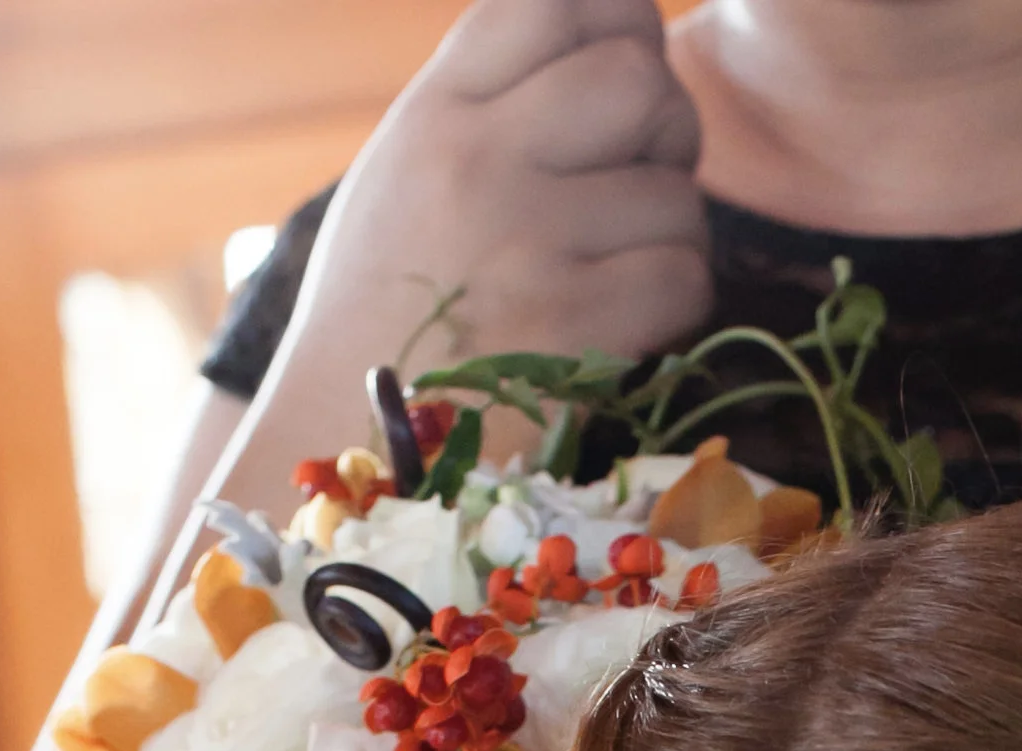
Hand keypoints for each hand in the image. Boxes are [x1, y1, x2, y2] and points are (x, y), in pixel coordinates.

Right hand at [272, 0, 709, 438]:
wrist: (337, 437)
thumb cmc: (386, 309)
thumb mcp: (408, 169)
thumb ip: (491, 101)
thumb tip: (602, 47)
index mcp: (436, 108)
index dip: (614, 23)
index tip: (617, 82)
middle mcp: (481, 157)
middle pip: (638, 77)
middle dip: (665, 130)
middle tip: (637, 182)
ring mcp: (528, 242)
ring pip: (676, 192)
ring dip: (670, 232)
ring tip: (618, 267)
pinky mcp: (575, 329)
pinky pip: (684, 277)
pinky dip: (674, 302)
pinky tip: (629, 320)